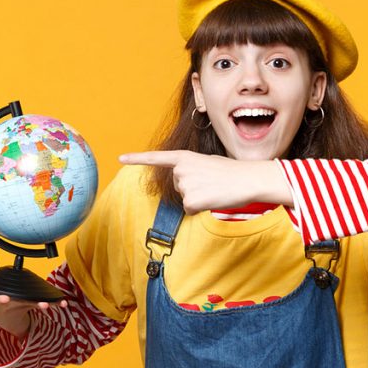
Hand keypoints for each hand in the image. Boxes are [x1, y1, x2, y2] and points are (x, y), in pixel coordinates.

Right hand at [0, 256, 67, 339]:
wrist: (3, 315)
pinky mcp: (29, 306)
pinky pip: (40, 305)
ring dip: (34, 304)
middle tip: (4, 299)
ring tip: (42, 304)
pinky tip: (62, 303)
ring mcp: (14, 306)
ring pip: (24, 305)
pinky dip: (52, 304)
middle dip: (2, 300)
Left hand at [118, 150, 291, 214]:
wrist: (248, 179)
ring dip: (199, 198)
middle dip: (192, 188)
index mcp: (184, 157)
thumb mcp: (207, 164)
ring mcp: (184, 185)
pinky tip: (213, 199)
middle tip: (211, 182)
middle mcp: (180, 170)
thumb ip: (191, 171)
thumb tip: (188, 188)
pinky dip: (201, 209)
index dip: (137, 158)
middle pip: (178, 186)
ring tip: (215, 189)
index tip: (120, 158)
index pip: (157, 157)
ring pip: (184, 199)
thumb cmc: (232, 172)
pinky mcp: (190, 201)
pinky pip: (190, 210)